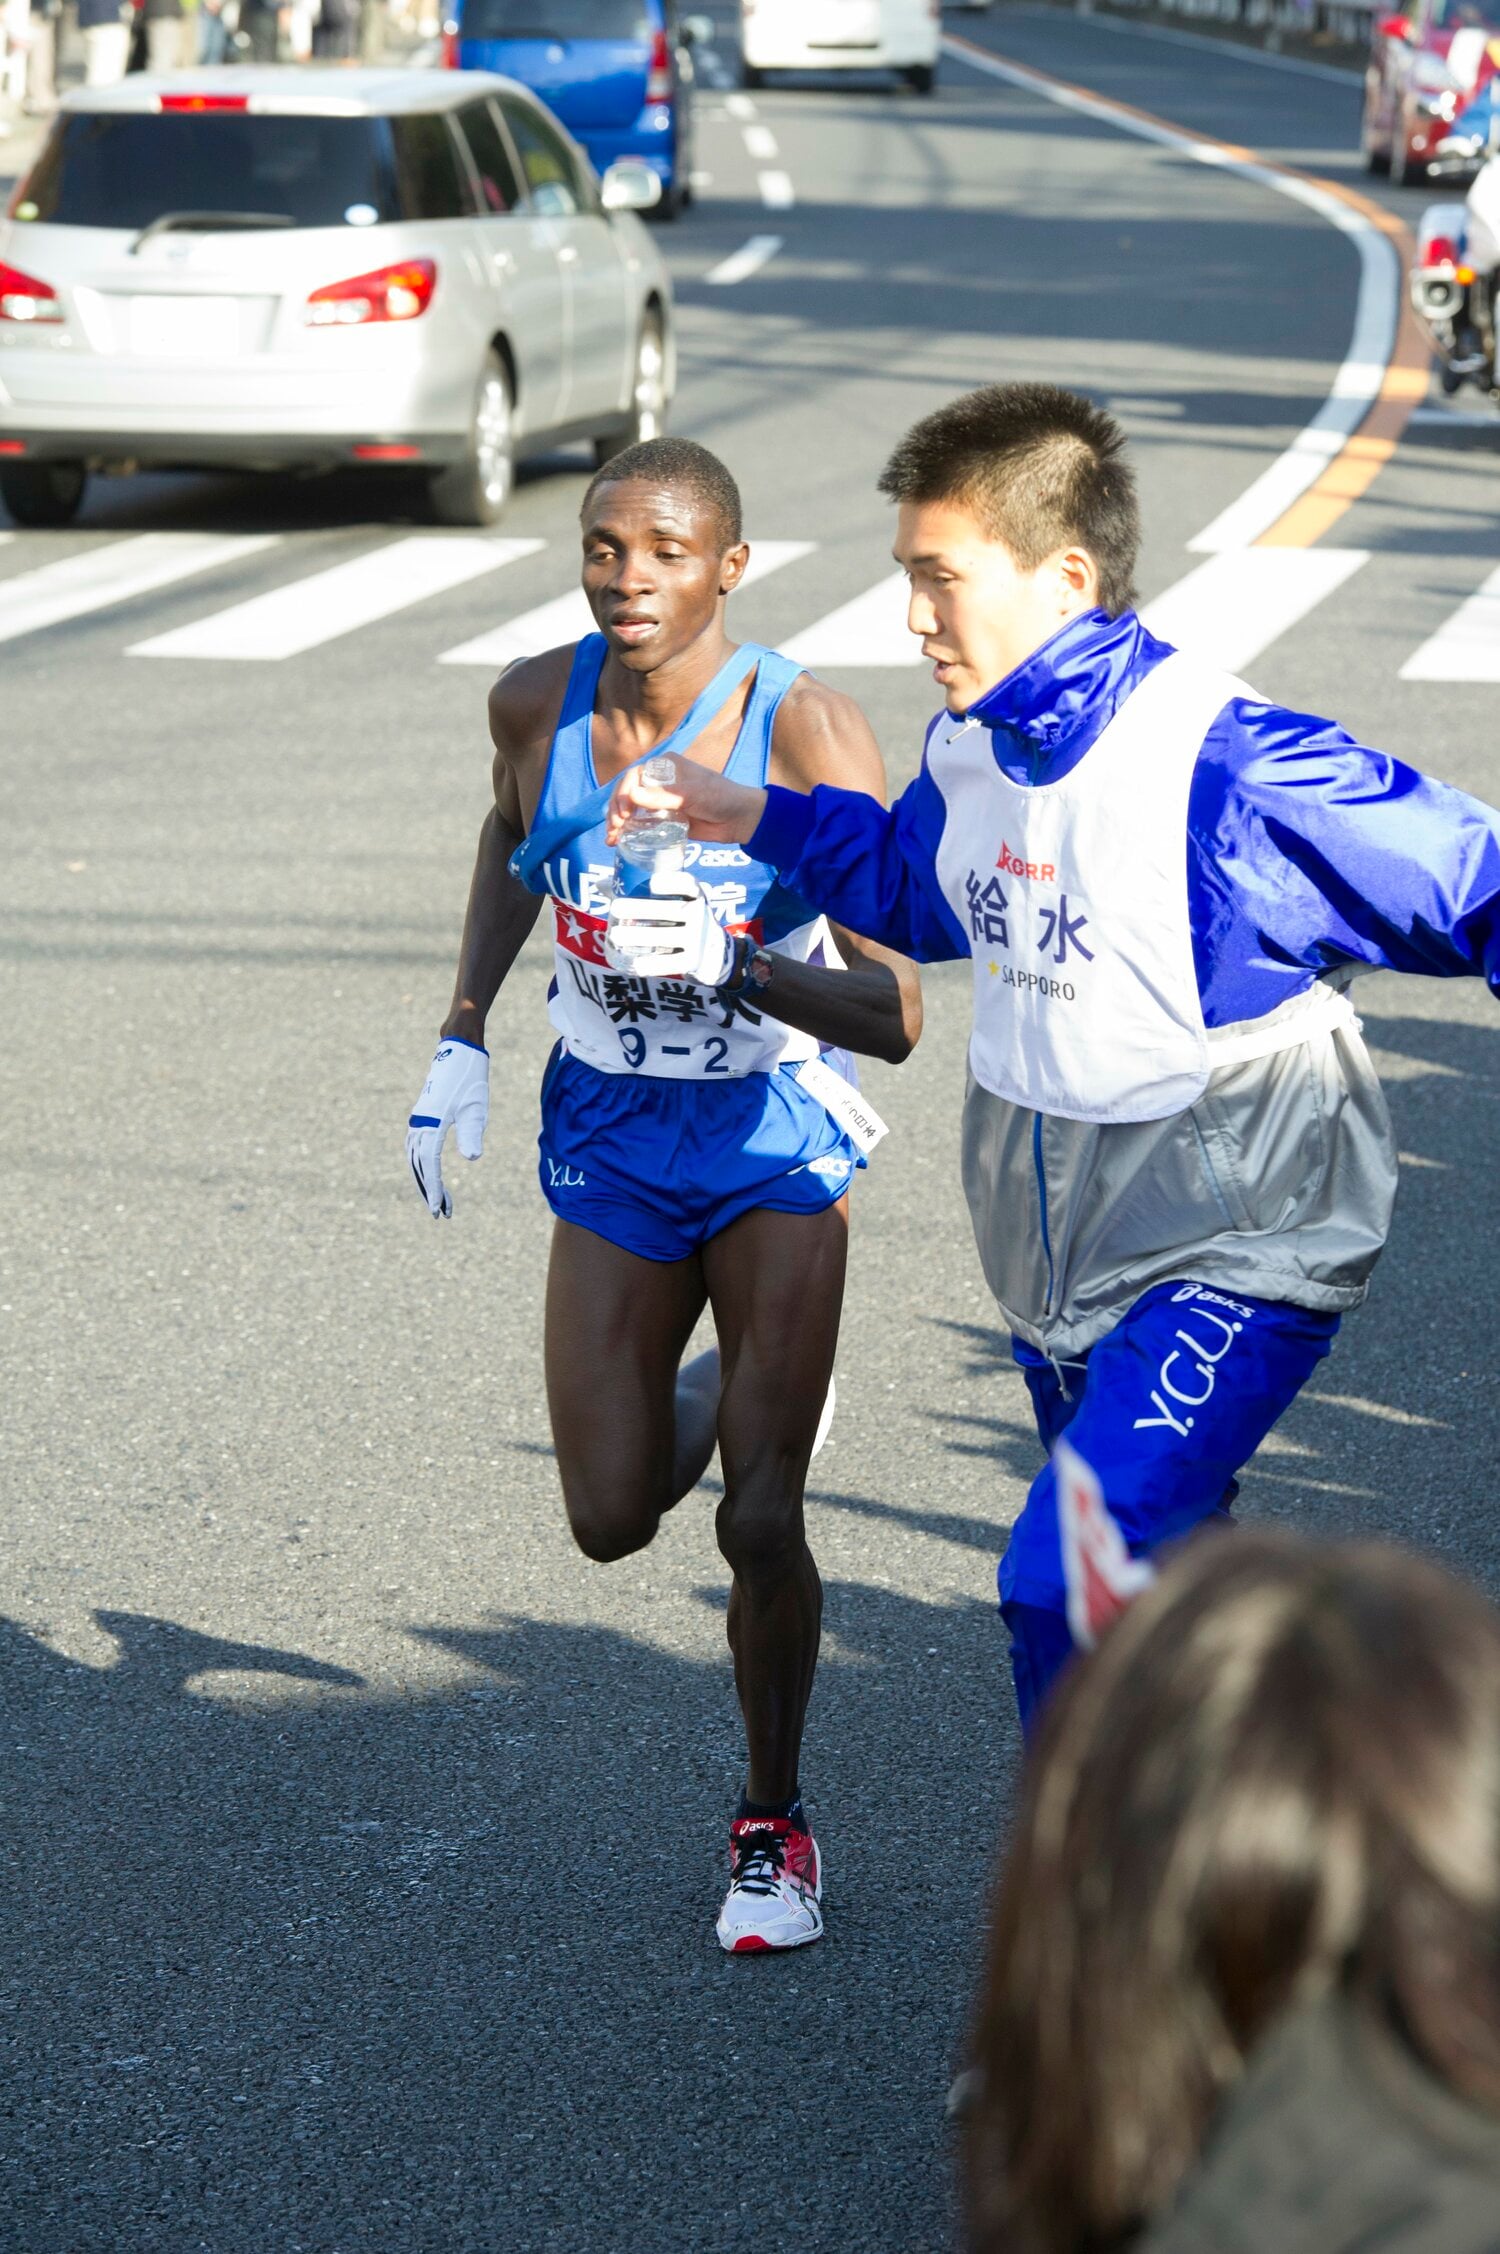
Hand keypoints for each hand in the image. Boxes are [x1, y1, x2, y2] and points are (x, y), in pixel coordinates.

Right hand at [407, 1036, 488, 1218]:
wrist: (457, 1047)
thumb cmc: (471, 1076)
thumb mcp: (477, 1105)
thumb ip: (472, 1132)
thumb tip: (472, 1158)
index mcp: (432, 1123)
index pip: (430, 1165)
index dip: (434, 1189)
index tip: (440, 1210)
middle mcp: (420, 1122)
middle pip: (418, 1165)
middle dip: (428, 1190)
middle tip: (441, 1213)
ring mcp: (419, 1117)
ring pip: (413, 1156)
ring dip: (423, 1178)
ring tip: (436, 1198)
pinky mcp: (423, 1113)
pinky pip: (415, 1144)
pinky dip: (419, 1162)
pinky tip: (426, 1170)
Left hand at [604, 868, 733, 984]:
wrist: (715, 954)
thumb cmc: (684, 921)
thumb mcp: (676, 903)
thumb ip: (642, 893)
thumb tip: (601, 884)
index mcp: (696, 896)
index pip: (688, 884)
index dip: (672, 882)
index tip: (651, 882)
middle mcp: (700, 915)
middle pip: (671, 910)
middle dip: (641, 909)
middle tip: (615, 908)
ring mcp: (698, 939)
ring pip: (666, 937)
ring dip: (638, 936)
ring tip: (615, 936)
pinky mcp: (693, 962)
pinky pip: (669, 963)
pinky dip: (650, 965)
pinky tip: (633, 965)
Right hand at [605, 754, 766, 847]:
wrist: (741, 819)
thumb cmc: (721, 798)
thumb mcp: (692, 795)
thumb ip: (663, 796)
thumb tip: (632, 795)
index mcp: (665, 766)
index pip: (634, 775)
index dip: (623, 792)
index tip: (623, 811)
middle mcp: (659, 781)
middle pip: (628, 793)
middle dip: (616, 809)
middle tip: (615, 827)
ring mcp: (660, 801)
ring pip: (631, 809)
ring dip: (618, 822)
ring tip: (611, 838)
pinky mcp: (664, 819)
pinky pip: (641, 823)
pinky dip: (628, 831)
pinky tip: (618, 841)